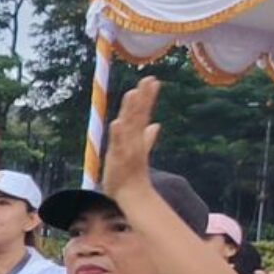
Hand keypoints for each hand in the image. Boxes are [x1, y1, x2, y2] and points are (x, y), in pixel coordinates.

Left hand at [99, 78, 162, 199]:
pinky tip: (117, 122)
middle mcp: (133, 140)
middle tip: (149, 79)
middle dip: (143, 97)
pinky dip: (118, 134)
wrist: (131, 195)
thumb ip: (148, 138)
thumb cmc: (132, 174)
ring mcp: (127, 148)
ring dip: (131, 110)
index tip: (152, 80)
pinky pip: (118, 144)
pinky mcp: (119, 159)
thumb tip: (156, 125)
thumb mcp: (139, 152)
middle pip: (138, 115)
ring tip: (133, 93)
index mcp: (136, 137)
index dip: (147, 97)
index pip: (142, 113)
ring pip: (129, 126)